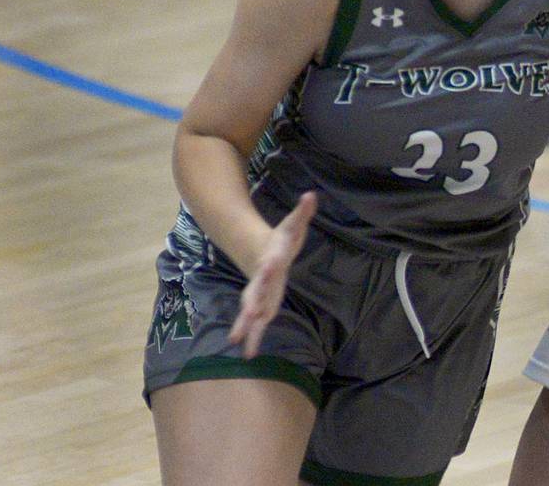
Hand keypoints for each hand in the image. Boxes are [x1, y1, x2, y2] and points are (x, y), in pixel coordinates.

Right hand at [227, 191, 316, 358]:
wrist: (261, 251)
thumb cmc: (281, 239)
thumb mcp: (293, 224)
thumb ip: (302, 211)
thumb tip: (312, 195)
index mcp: (271, 261)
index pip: (270, 264)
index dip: (268, 266)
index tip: (267, 267)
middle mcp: (262, 280)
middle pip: (255, 291)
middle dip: (251, 302)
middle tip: (248, 313)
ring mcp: (259, 294)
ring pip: (250, 312)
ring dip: (245, 326)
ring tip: (236, 342)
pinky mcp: (261, 305)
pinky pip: (256, 323)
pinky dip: (253, 337)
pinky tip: (249, 354)